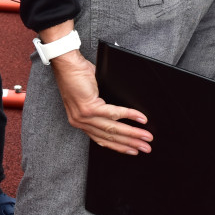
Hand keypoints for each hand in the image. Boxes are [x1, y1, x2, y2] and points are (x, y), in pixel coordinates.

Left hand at [44, 22, 153, 154]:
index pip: (101, 139)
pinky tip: (141, 118)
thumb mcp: (89, 98)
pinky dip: (130, 115)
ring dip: (133, 133)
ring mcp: (83, 115)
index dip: (119, 146)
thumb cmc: (77, 77)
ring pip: (113, 128)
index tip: (132, 151)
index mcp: (79, 121)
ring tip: (146, 136)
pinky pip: (114, 114)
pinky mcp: (89, 107)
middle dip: (130, 143)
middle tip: (146, 148)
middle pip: (110, 136)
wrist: (67, 64)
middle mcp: (79, 121)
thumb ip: (101, 110)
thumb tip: (122, 118)